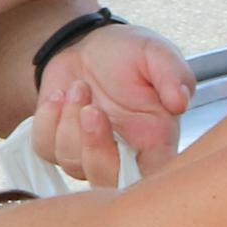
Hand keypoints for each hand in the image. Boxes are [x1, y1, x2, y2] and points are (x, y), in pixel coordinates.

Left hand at [32, 20, 198, 187]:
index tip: (128, 145)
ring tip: (79, 86)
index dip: (142, 180)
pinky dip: (47, 121)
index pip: (155, 179)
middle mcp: (123, 153)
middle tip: (92, 109)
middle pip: (108, 183)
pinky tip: (59, 96)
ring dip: (69, 122)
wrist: (89, 43)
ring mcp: (88, 152)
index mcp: (155, 140)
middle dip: (95, 149)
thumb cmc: (129, 52)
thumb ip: (172, 74)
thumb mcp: (156, 52)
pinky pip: (46, 149)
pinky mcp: (58, 144)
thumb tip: (180, 102)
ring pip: (73, 164)